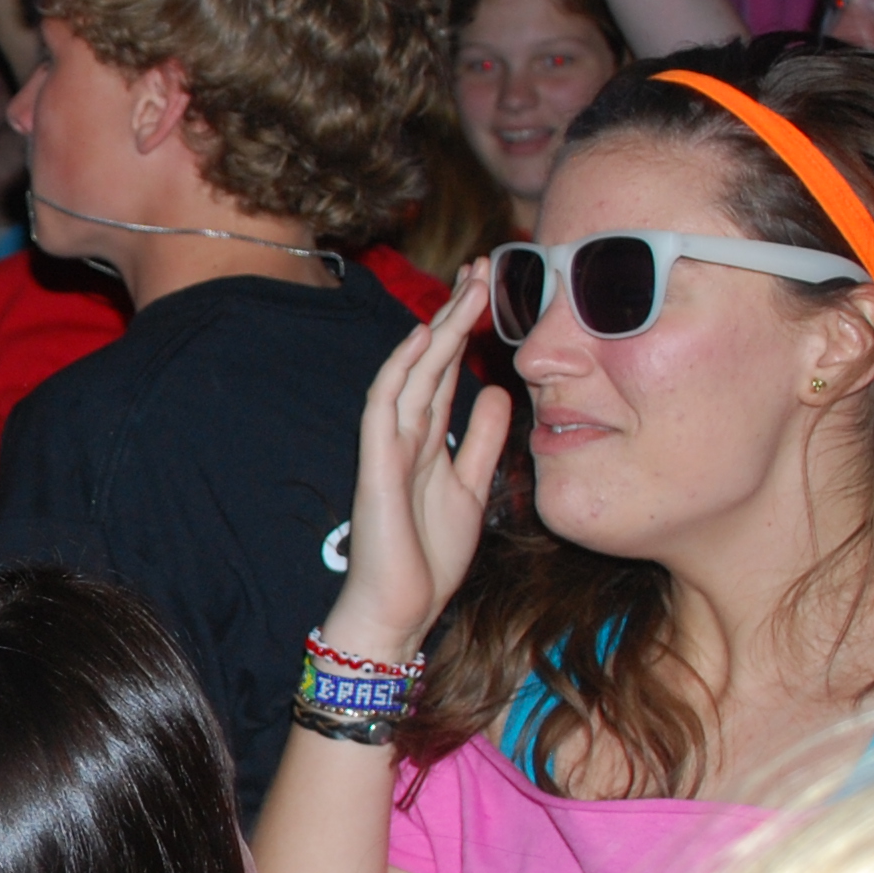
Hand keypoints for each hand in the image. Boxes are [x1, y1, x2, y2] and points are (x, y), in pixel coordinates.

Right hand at [329, 257, 513, 656]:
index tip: (491, 288)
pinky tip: (422, 340)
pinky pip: (385, 407)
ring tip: (467, 286)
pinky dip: (401, 371)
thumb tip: (495, 392)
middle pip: (430, 359)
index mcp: (427, 439)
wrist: (398, 608)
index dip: (466, 329)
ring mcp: (388, 446)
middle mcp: (405, 433)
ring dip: (438, 328)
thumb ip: (480, 441)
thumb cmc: (427, 555)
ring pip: (412, 372)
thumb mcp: (471, 488)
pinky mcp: (378, 465)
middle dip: (455, 311)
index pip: (446, 371)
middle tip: (482, 264)